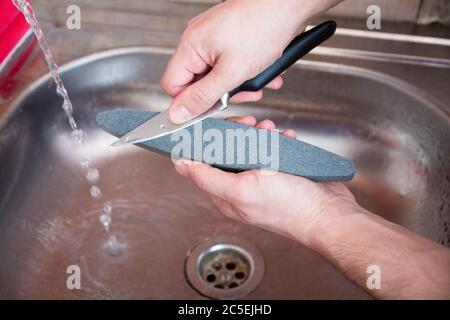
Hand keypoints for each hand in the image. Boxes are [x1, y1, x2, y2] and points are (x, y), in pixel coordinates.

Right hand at [161, 0, 340, 123]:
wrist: (289, 4)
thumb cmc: (264, 26)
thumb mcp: (232, 72)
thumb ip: (203, 96)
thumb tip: (177, 114)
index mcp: (190, 46)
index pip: (173, 86)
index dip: (190, 102)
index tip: (210, 108)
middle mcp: (198, 40)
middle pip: (197, 82)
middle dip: (221, 93)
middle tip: (241, 93)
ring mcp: (214, 38)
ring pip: (217, 75)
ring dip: (239, 84)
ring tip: (256, 81)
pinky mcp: (230, 38)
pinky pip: (230, 64)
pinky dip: (246, 72)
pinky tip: (263, 71)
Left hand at [173, 116, 358, 245]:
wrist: (329, 213)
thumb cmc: (290, 208)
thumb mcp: (243, 190)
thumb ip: (208, 177)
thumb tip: (181, 165)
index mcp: (225, 195)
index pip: (203, 163)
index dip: (208, 141)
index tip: (219, 127)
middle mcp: (240, 188)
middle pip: (227, 152)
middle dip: (238, 134)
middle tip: (251, 126)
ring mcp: (261, 181)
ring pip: (250, 148)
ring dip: (259, 135)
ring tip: (271, 132)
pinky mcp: (279, 173)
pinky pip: (272, 150)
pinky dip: (278, 141)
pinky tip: (285, 140)